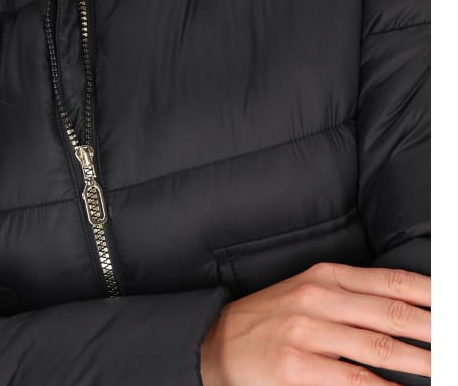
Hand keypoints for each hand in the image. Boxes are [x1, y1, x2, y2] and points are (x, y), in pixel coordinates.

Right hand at [200, 262, 430, 385]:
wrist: (217, 343)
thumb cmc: (271, 320)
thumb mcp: (308, 292)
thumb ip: (352, 296)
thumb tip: (406, 308)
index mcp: (325, 276)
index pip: (391, 281)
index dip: (431, 293)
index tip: (454, 302)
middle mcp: (319, 298)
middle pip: (393, 312)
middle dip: (435, 329)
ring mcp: (307, 332)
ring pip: (380, 347)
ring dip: (424, 362)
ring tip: (448, 368)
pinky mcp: (297, 367)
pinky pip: (354, 381)